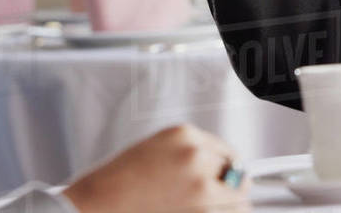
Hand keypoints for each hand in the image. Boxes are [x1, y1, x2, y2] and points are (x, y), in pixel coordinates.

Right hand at [62, 124, 249, 212]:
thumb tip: (217, 166)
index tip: (228, 176)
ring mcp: (199, 187)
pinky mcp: (200, 211)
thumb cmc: (121, 179)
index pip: (228, 152)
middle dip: (231, 186)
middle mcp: (196, 158)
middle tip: (221, 195)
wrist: (101, 203)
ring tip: (214, 208)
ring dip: (230, 205)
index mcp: (185, 136)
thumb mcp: (158, 148)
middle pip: (237, 174)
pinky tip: (205, 212)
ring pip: (239, 200)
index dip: (227, 168)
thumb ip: (190, 152)